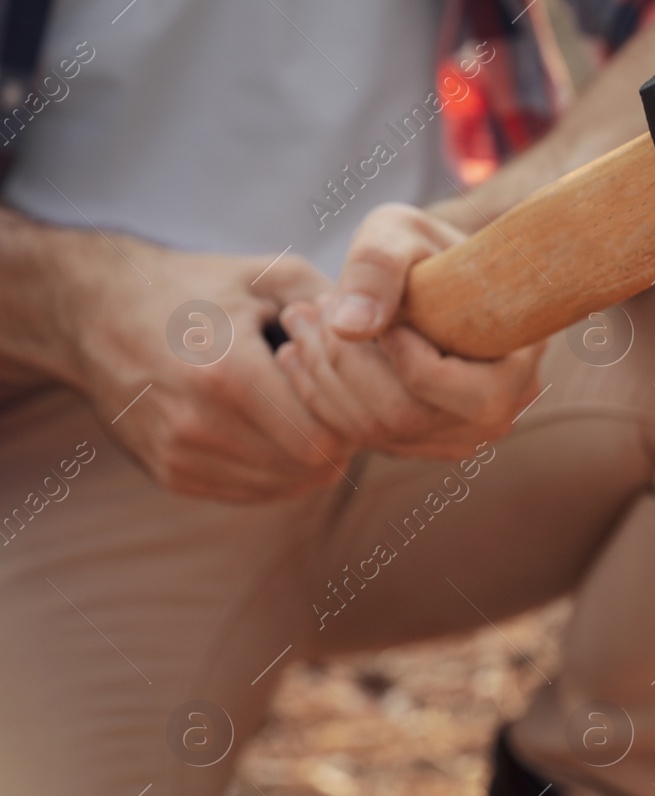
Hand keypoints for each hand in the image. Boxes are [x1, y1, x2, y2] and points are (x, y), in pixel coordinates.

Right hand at [73, 237, 351, 500]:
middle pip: (308, 466)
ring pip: (283, 486)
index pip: (323, 437)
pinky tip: (269, 426)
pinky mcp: (171, 475)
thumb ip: (334, 307)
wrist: (95, 311)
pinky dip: (273, 468)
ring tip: (299, 409)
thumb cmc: (197, 288)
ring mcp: (180, 456)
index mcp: (226, 373)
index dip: (350, 417)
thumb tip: (390, 343)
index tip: (347, 387)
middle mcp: (198, 424)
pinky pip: (250, 491)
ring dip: (306, 457)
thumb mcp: (269, 276)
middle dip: (335, 438)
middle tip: (333, 402)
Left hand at [277, 203, 544, 460]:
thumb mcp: (402, 233)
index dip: (390, 344)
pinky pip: (363, 438)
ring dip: (321, 375)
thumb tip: (349, 326)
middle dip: (341, 360)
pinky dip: (321, 396)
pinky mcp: (422, 445)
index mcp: (514, 367)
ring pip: (374, 431)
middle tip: (311, 306)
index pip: (436, 382)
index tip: (364, 300)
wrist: (440, 279)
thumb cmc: (427, 248)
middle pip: (401, 414)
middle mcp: (496, 417)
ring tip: (302, 320)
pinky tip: (303, 352)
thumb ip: (376, 267)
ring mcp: (459, 439)